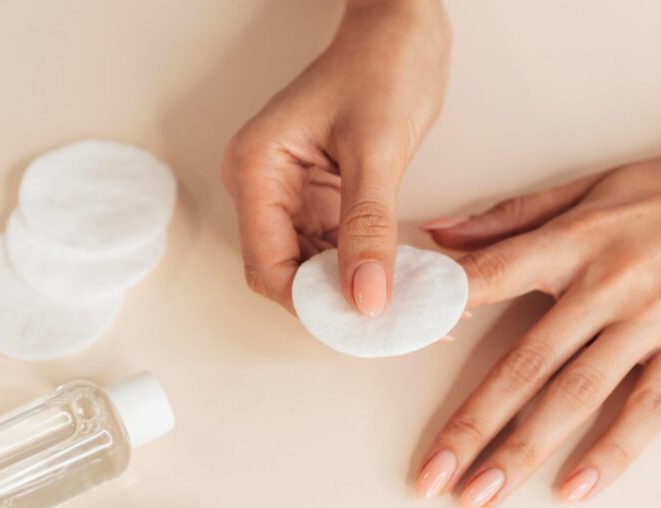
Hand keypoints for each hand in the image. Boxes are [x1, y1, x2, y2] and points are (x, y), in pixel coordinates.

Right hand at [222, 0, 449, 313]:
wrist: (403, 28)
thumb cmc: (382, 65)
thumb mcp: (377, 149)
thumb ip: (369, 227)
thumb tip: (366, 296)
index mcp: (257, 170)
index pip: (268, 265)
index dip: (311, 304)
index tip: (360, 325)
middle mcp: (265, 188)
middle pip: (286, 274)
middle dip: (335, 304)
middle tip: (389, 325)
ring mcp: (292, 196)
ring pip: (313, 269)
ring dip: (353, 291)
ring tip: (403, 308)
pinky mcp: (321, 199)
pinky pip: (336, 250)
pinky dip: (365, 269)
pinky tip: (399, 282)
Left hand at [415, 79, 660, 507]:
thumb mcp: (589, 184)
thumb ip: (510, 216)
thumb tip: (439, 234)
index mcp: (574, 239)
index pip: (492, 279)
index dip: (443, 313)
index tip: (398, 350)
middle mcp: (607, 283)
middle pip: (526, 363)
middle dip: (472, 423)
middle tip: (431, 473)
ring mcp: (651, 320)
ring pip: (577, 395)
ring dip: (525, 450)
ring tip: (482, 494)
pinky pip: (649, 408)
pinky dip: (613, 451)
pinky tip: (575, 486)